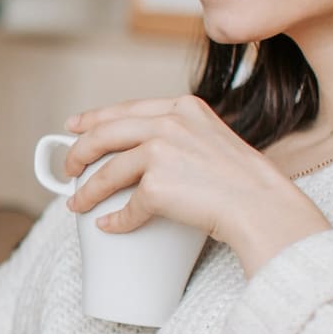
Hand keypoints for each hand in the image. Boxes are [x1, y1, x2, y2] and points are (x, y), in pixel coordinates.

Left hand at [63, 94, 328, 274]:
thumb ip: (183, 136)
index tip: (73, 126)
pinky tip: (109, 226)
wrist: (264, 207)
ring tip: (76, 203)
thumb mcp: (214, 139)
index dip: (94, 118)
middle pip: (106, 133)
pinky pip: (127, 206)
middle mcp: (170, 122)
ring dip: (87, 190)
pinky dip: (116, 220)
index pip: (127, 108)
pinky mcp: (158, 184)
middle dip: (78, 151)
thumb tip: (145, 154)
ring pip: (108, 171)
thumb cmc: (245, 183)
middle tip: (68, 168)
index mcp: (184, 107)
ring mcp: (162, 151)